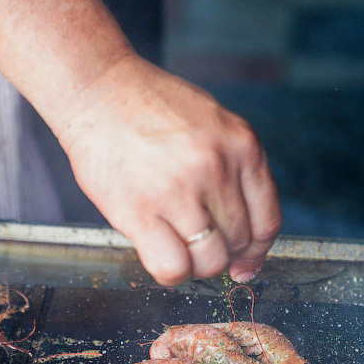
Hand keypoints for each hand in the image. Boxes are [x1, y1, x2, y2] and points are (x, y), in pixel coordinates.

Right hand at [55, 55, 281, 285]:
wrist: (97, 91)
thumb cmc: (148, 107)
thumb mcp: (212, 124)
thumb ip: (232, 169)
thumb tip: (240, 232)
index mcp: (241, 145)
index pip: (267, 220)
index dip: (257, 251)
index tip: (244, 263)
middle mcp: (216, 168)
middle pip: (238, 242)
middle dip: (220, 253)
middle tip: (196, 245)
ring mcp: (179, 191)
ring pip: (208, 261)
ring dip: (194, 265)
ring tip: (175, 247)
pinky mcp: (141, 211)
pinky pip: (171, 267)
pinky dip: (170, 272)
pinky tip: (158, 253)